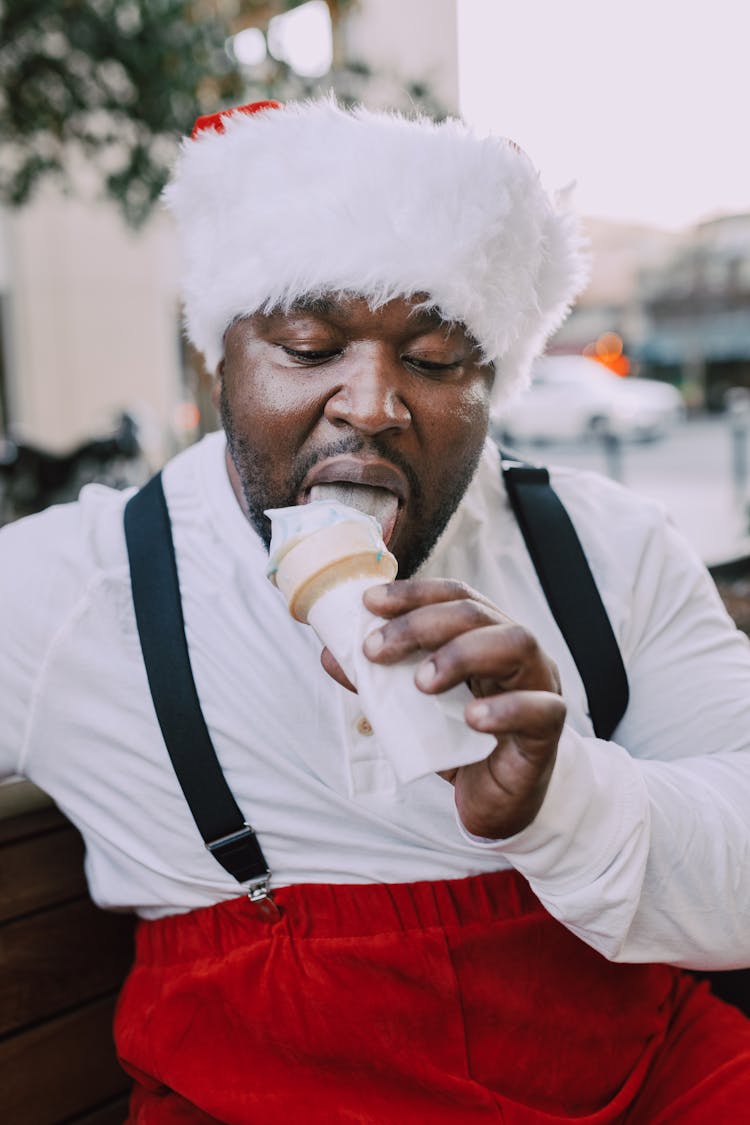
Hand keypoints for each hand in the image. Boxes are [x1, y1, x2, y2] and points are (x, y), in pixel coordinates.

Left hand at [360, 579, 565, 838]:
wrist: (498, 803)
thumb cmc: (460, 744)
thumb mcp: (413, 710)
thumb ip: (379, 682)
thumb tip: (330, 655)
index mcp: (486, 636)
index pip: (454, 596)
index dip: (412, 594)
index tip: (369, 604)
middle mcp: (516, 652)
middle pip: (477, 613)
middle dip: (422, 623)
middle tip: (377, 650)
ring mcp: (538, 685)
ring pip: (516, 643)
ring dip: (462, 653)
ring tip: (422, 682)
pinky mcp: (547, 732)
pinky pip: (540, 709)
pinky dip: (505, 708)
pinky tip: (472, 717)